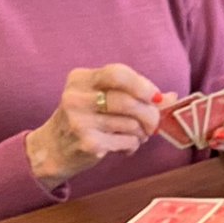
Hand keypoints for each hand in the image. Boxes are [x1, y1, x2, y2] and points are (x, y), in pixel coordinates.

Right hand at [25, 64, 163, 189]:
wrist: (52, 149)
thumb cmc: (84, 120)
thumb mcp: (101, 99)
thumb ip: (133, 94)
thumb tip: (171, 97)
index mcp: (80, 79)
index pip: (117, 73)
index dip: (143, 84)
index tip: (155, 96)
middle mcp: (76, 98)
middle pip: (128, 101)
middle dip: (150, 114)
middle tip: (153, 124)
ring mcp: (80, 122)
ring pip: (131, 123)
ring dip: (141, 132)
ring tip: (135, 135)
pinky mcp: (88, 143)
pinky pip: (127, 141)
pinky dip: (133, 145)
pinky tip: (124, 147)